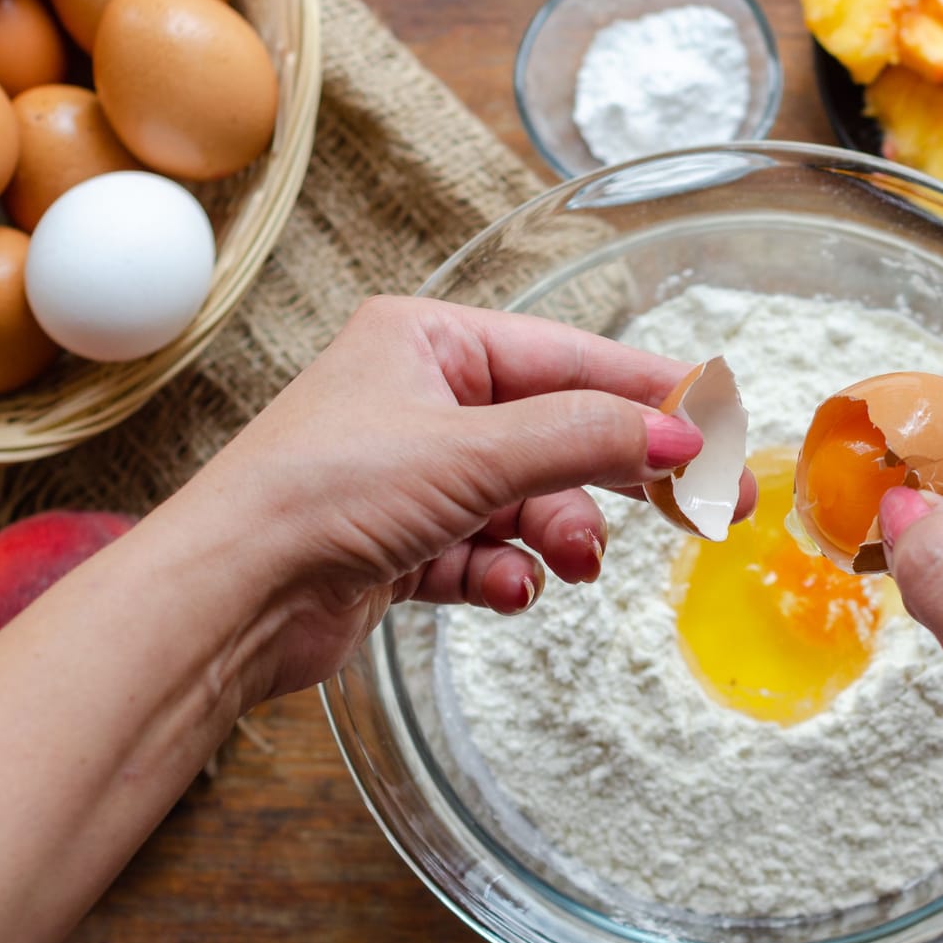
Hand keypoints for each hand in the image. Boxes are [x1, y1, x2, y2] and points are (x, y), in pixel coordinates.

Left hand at [161, 295, 753, 702]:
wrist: (224, 601)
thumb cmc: (320, 496)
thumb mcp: (473, 454)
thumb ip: (586, 438)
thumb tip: (680, 436)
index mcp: (429, 342)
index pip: (571, 358)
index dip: (651, 396)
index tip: (718, 431)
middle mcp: (420, 399)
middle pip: (558, 429)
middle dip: (622, 475)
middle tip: (704, 511)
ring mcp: (408, 474)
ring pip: (526, 499)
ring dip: (557, 533)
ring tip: (568, 564)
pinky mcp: (397, 545)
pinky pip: (483, 552)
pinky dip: (501, 573)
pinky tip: (501, 590)